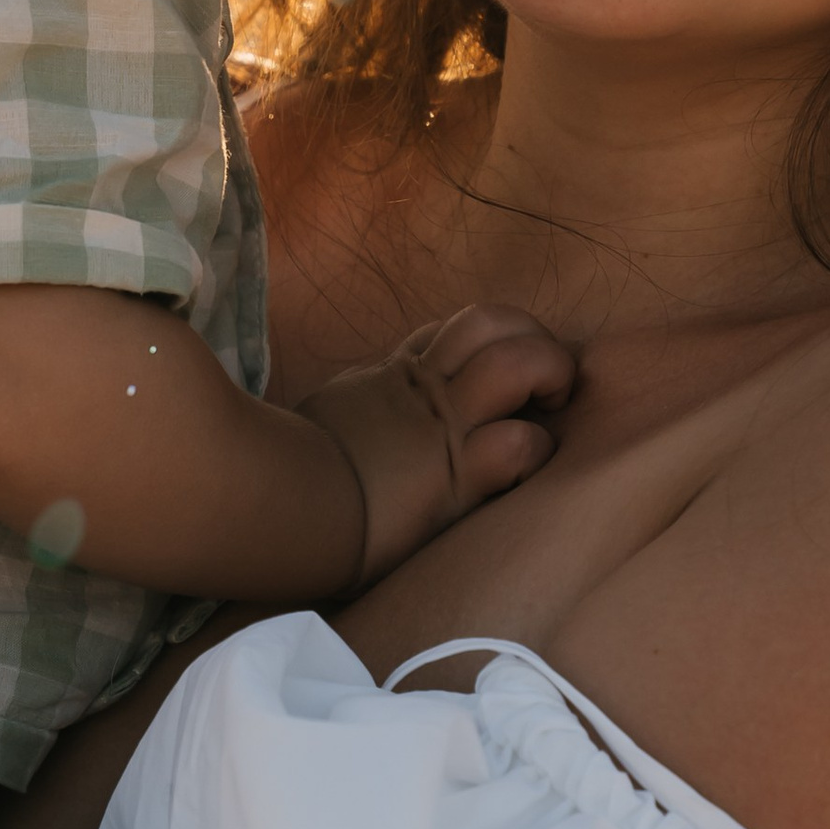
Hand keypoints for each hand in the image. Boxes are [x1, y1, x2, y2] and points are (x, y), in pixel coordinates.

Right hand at [298, 305, 573, 586]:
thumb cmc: (284, 475)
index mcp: (390, 377)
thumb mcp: (320, 417)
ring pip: (518, 363)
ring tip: (555, 400)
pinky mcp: (455, 477)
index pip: (446, 332)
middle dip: (534, 336)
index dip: (481, 342)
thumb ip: (349, 407)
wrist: (274, 507)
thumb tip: (343, 412)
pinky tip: (529, 465)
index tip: (486, 374)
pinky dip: (535, 451)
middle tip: (546, 379)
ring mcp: (441, 428)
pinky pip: (518, 445)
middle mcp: (422, 390)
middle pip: (491, 321)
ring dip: (551, 371)